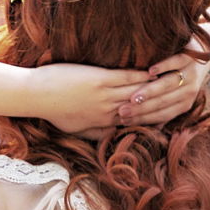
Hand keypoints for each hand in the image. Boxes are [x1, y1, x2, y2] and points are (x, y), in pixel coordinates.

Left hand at [26, 62, 164, 134]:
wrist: (38, 96)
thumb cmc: (53, 111)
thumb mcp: (75, 129)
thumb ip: (94, 133)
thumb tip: (108, 137)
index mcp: (102, 122)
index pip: (130, 120)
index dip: (146, 117)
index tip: (160, 114)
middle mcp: (107, 111)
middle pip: (137, 107)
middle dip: (155, 103)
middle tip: (172, 97)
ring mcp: (105, 95)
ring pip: (135, 93)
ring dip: (153, 88)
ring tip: (168, 83)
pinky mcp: (101, 80)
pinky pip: (126, 78)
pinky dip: (140, 76)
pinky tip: (152, 72)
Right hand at [117, 53, 209, 125]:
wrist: (201, 52)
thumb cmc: (178, 76)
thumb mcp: (174, 95)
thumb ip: (160, 110)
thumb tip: (140, 128)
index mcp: (184, 104)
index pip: (161, 114)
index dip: (142, 118)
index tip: (123, 120)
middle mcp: (189, 91)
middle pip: (163, 101)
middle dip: (141, 108)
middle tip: (122, 111)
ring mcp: (191, 73)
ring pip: (169, 84)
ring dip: (150, 91)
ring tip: (133, 97)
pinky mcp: (190, 56)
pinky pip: (176, 62)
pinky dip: (164, 66)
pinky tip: (150, 71)